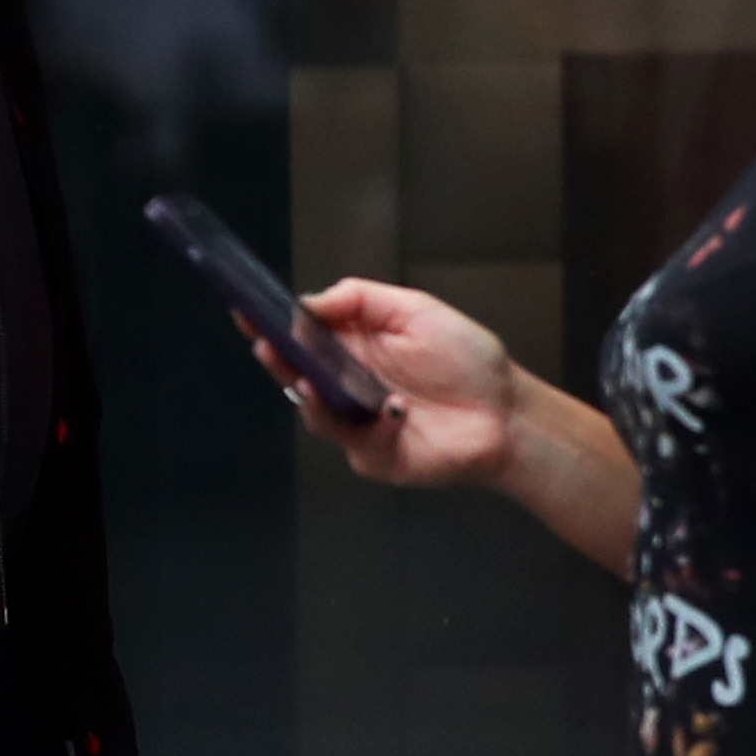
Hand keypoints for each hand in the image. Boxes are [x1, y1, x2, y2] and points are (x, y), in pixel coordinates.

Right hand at [276, 277, 515, 485]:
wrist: (508, 413)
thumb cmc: (469, 362)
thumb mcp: (416, 310)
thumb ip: (361, 300)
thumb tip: (309, 301)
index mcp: (353, 347)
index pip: (301, 335)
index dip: (272, 324)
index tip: (247, 311)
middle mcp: (348, 385)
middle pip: (297, 374)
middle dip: (278, 360)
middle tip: (269, 346)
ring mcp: (358, 423)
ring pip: (318, 413)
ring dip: (315, 397)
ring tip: (315, 381)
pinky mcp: (375, 456)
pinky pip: (359, 442)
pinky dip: (376, 425)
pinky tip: (398, 409)